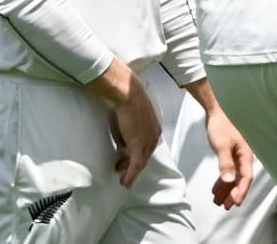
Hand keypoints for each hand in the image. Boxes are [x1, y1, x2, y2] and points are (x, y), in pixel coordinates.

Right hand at [86, 59, 161, 186]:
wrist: (128, 95)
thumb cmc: (128, 100)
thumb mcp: (131, 116)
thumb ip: (129, 130)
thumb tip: (123, 142)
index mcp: (154, 127)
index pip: (147, 145)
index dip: (137, 153)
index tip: (127, 158)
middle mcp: (154, 135)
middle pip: (145, 155)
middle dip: (133, 164)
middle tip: (122, 168)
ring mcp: (148, 141)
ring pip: (141, 162)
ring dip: (131, 172)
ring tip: (123, 180)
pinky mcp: (139, 145)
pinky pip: (136, 165)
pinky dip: (131, 175)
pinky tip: (125, 182)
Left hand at [204, 107, 253, 208]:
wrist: (217, 111)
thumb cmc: (221, 126)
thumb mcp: (222, 145)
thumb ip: (226, 163)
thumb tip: (229, 181)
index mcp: (246, 154)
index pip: (246, 177)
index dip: (241, 191)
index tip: (234, 203)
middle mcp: (244, 156)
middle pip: (241, 179)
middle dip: (234, 193)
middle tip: (225, 206)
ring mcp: (237, 155)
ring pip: (235, 176)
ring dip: (227, 188)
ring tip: (218, 200)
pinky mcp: (230, 153)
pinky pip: (229, 171)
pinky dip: (223, 180)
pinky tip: (216, 188)